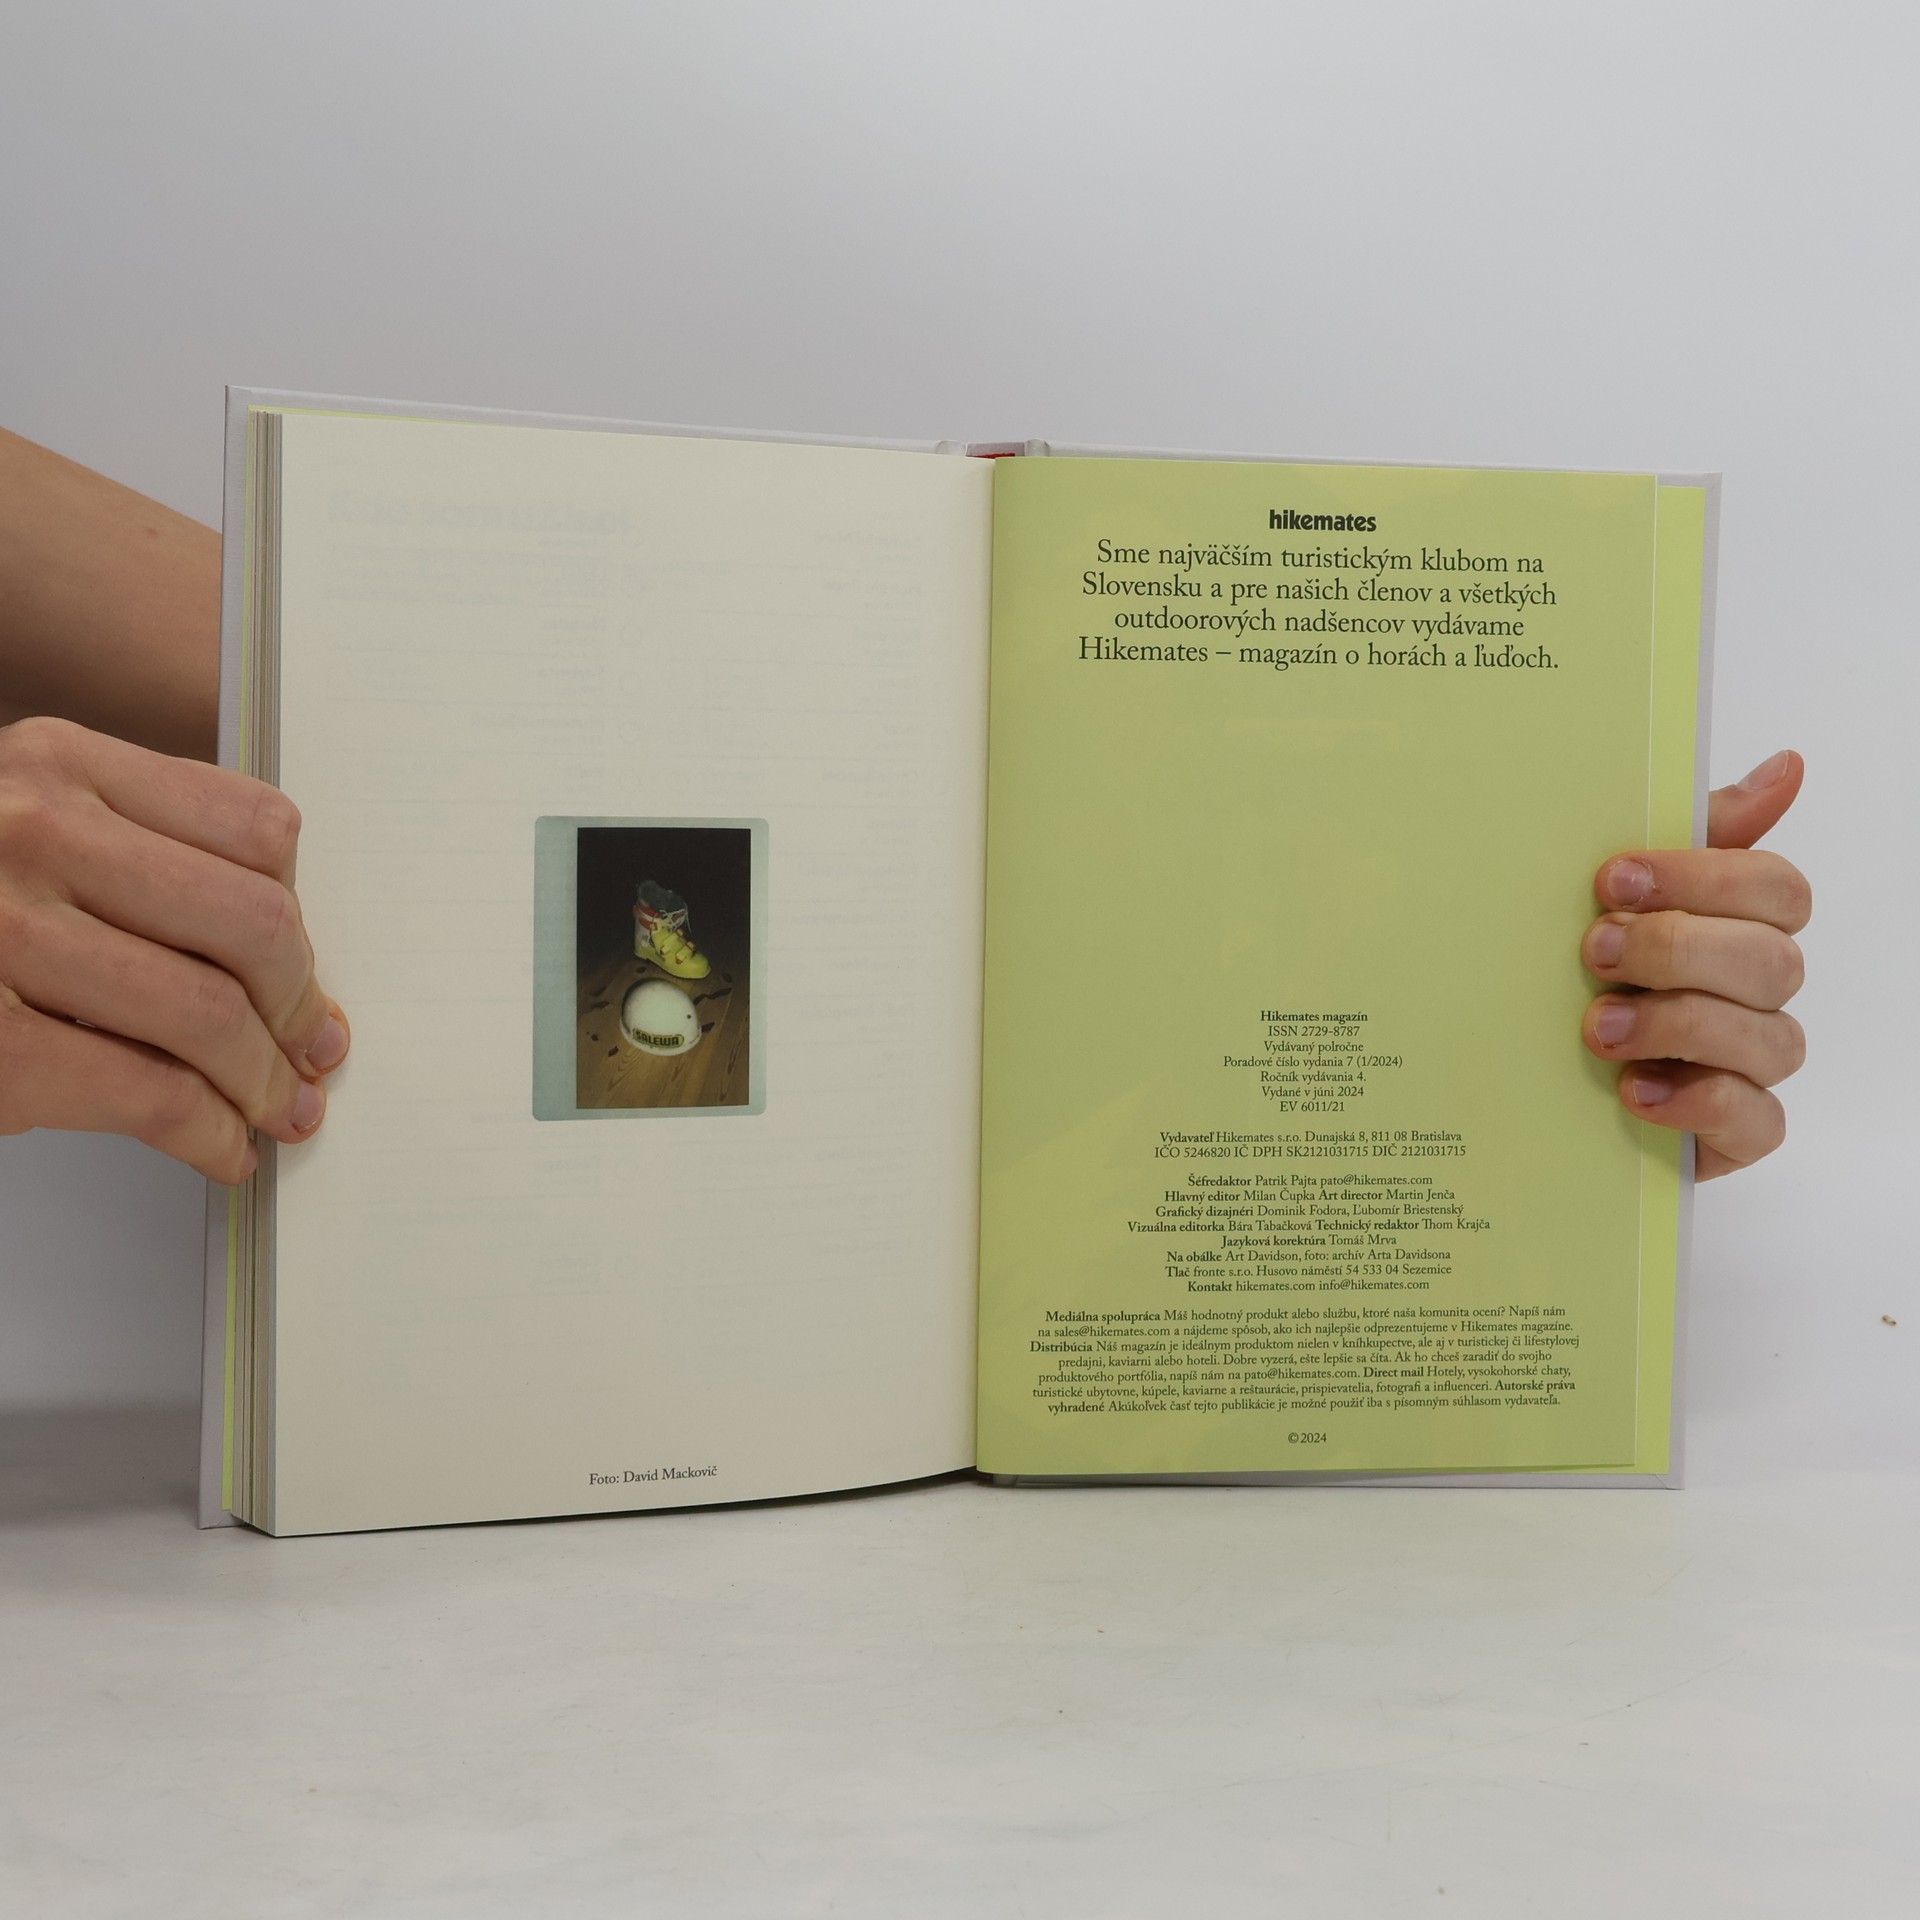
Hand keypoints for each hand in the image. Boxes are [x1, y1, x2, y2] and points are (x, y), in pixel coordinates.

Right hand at [0, 717, 346, 1181]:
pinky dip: (211, 1134)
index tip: (304, 972)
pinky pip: (150, 1094)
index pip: (258, 830)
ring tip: (280, 1111)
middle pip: (255, 925)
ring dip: (267, 1084)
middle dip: (299, 1007)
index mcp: (57, 764)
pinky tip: (222, 1150)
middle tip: (312, 1053)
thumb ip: (124, 845)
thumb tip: (275, 946)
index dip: (301, 917)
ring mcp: (2, 936)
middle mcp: (32, 832)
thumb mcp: (14, 823)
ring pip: (211, 1015)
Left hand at [1581, 749, 1808, 1179]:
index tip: (1611, 879)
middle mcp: (1757, 991)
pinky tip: (1635, 1092)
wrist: (1524, 1075)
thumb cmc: (1585, 970)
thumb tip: (1788, 765)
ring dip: (1678, 1024)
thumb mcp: (1617, 894)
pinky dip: (1696, 1101)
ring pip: (1769, 1038)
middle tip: (1594, 949)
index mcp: (1739, 924)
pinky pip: (1758, 1119)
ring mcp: (1752, 1062)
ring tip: (1599, 1027)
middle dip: (1678, 950)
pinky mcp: (1736, 1130)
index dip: (1702, 879)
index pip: (1775, 888)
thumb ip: (1699, 832)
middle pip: (1771, 960)